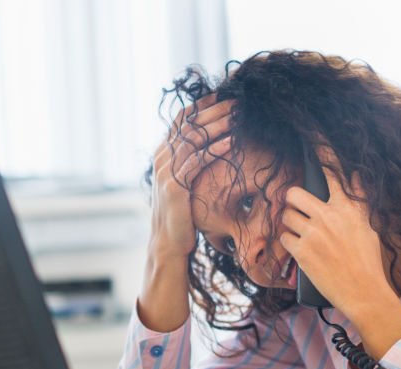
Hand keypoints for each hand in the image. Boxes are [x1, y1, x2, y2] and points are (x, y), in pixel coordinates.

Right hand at [149, 95, 232, 257]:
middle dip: (215, 110)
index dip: (203, 105)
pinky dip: (215, 149)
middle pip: (190, 124)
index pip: (183, 119)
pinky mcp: (174, 184)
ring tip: (238, 115)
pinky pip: (198, 161)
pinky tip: (232, 141)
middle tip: (238, 101)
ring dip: (218, 124)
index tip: (225, 95)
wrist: (169, 242)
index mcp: (164, 152)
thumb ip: (189, 162)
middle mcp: (162, 157)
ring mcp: (166, 170)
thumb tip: (209, 144)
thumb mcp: (184, 182)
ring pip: (194, 139)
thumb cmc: (183, 213)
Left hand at [279, 145, 400, 357]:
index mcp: (351, 206)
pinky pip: (283, 237)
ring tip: (304, 237)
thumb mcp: (368, 226)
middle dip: (292, 202)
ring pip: (285, 215)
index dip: (320, 148)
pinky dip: (289, 244)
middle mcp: (332, 215)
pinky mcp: (303, 251)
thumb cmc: (367, 261)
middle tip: (299, 213)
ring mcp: (315, 233)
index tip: (311, 129)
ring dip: (290, 225)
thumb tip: (349, 181)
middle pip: (294, 192)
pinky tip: (302, 252)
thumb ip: (355, 204)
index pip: (333, 170)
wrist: (365, 293)